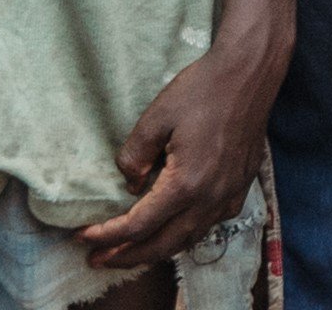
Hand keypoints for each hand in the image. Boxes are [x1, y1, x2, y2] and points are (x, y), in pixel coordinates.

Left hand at [75, 41, 283, 269]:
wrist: (249, 72)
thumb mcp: (154, 118)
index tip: (82, 237)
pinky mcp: (242, 185)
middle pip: (163, 244)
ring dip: (156, 250)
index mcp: (186, 183)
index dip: (107, 235)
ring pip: (189, 239)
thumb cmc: (201, 89)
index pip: (138, 225)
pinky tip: (175, 227)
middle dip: (127, 256)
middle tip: (98, 259)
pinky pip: (211, 223)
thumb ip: (134, 157)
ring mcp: (230, 193)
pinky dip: (187, 234)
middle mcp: (211, 197)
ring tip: (130, 252)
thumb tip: (133, 185)